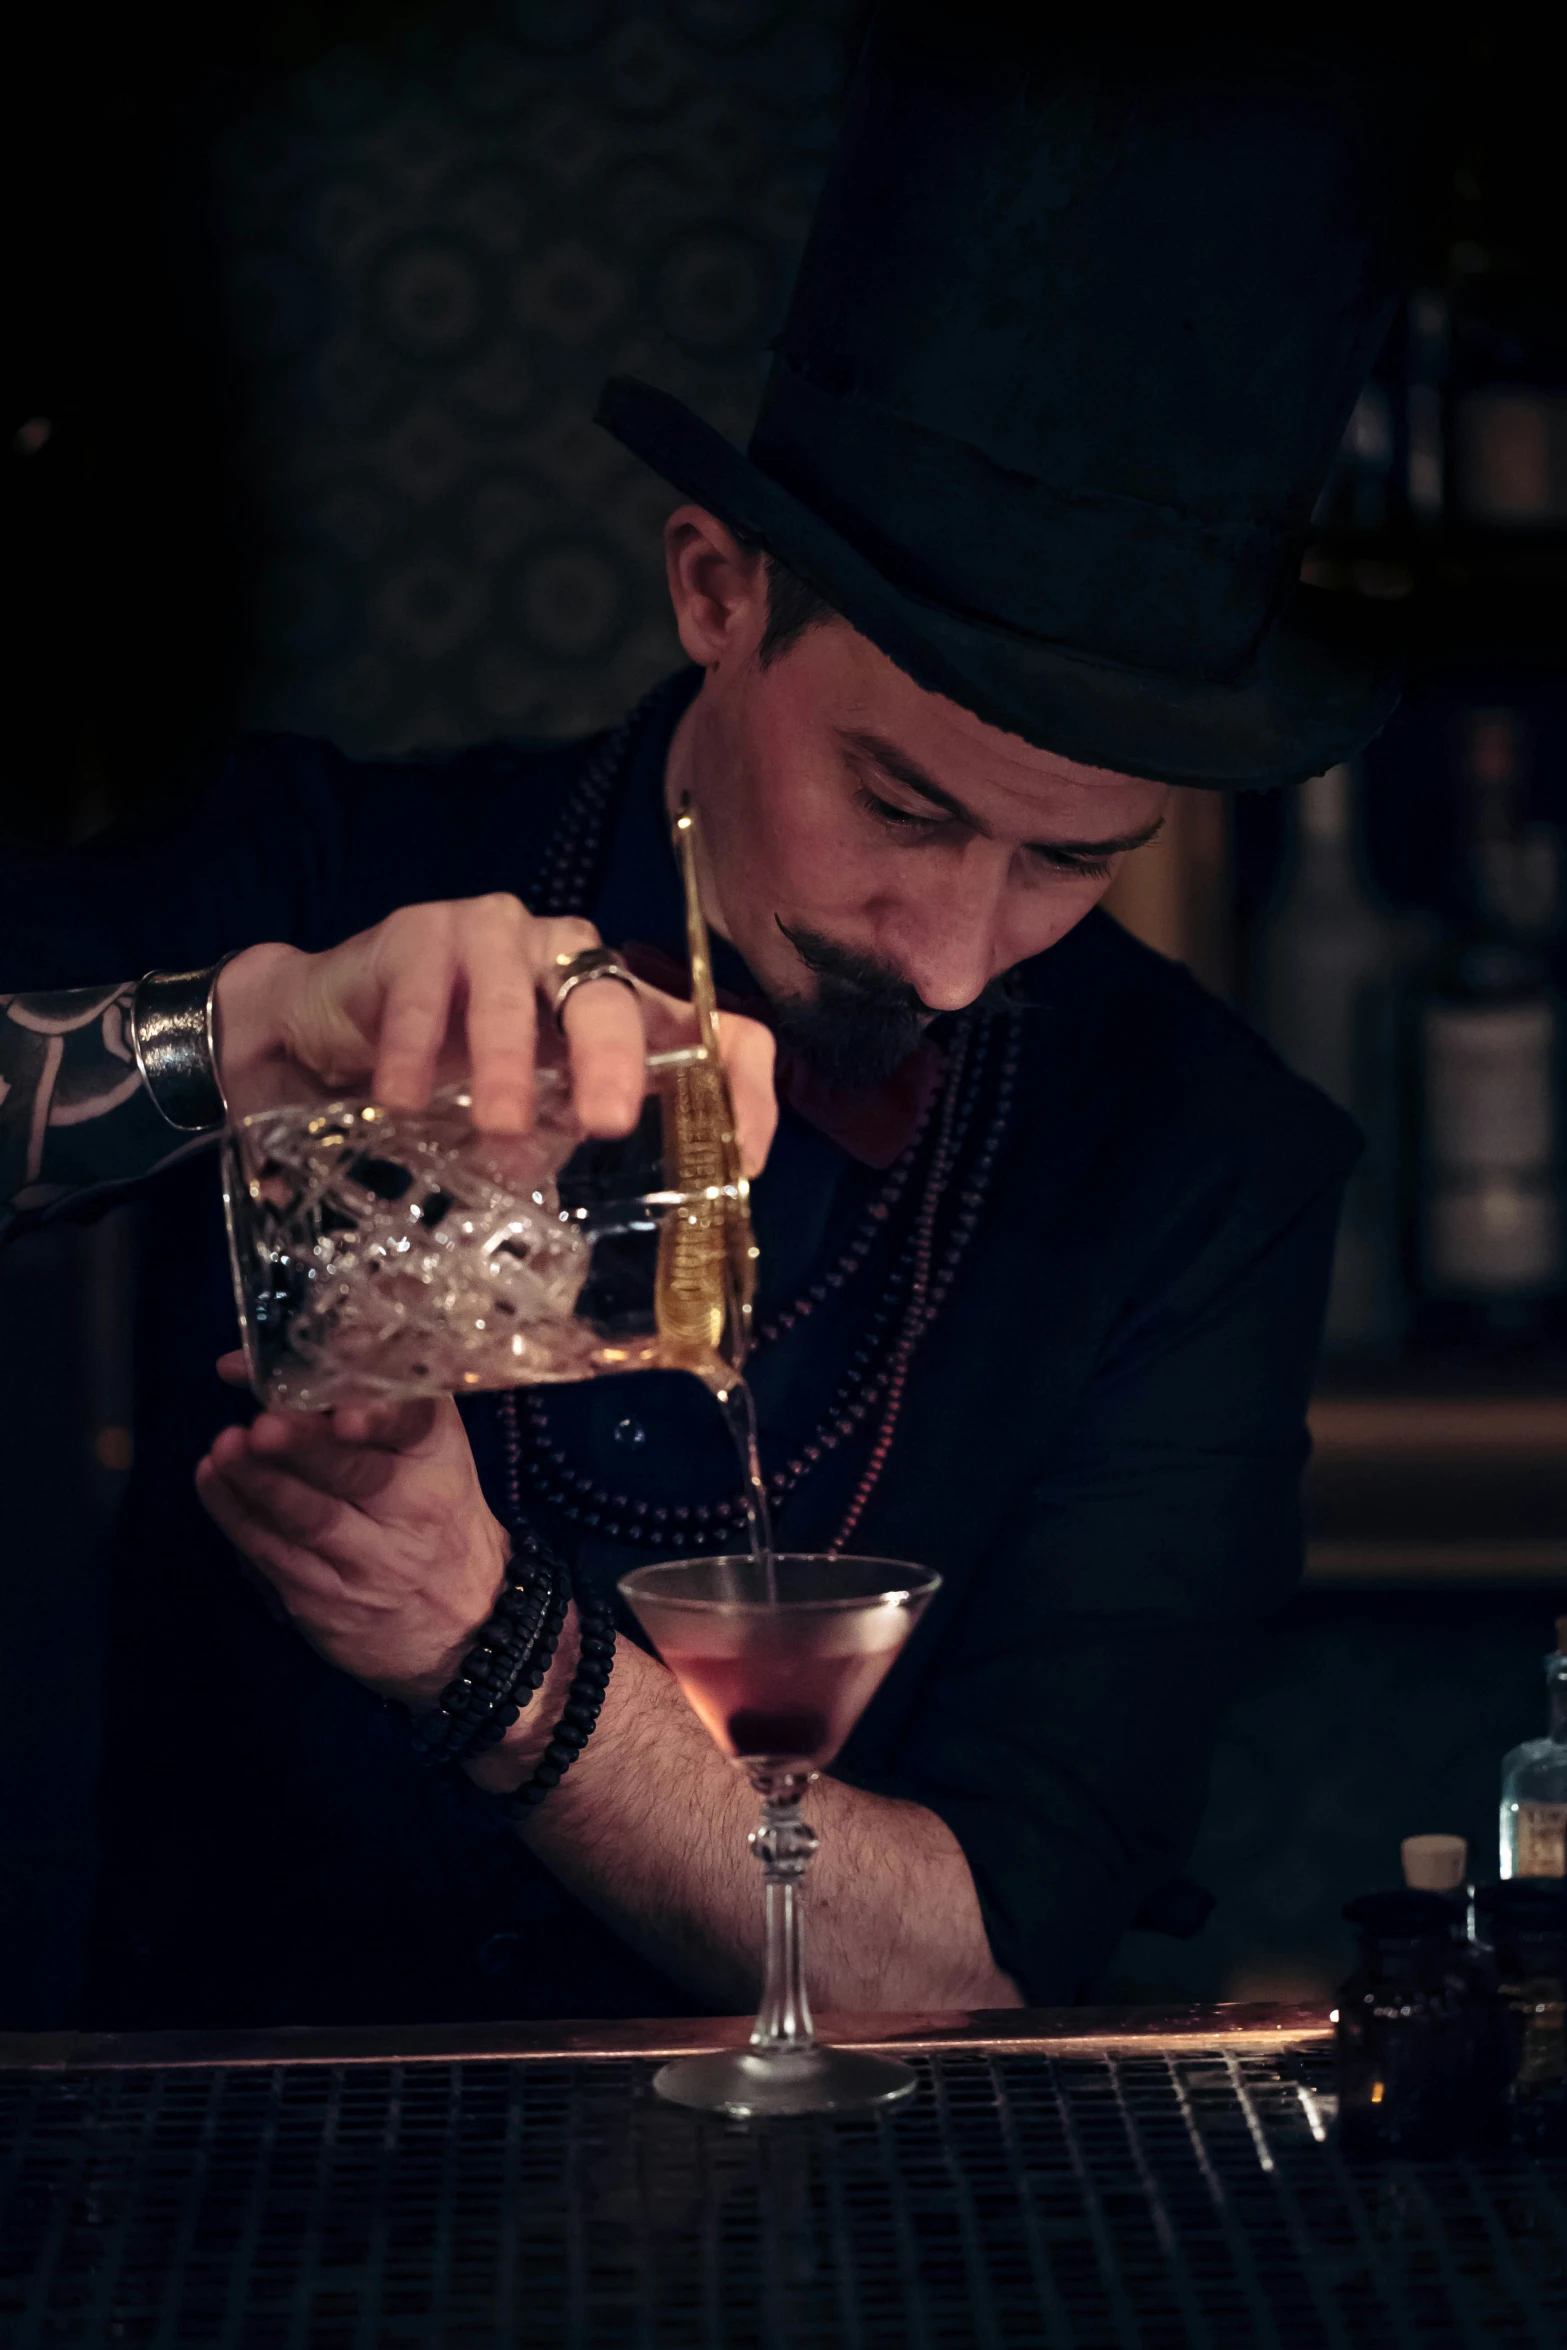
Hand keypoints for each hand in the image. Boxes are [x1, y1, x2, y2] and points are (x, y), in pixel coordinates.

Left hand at [195, 1353, 511, 1710]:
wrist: (465, 1624)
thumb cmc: (434, 1513)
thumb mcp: (431, 1452)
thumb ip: (376, 1396)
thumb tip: (297, 1342)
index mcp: (438, 1458)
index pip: (413, 1426)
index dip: (380, 1417)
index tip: (346, 1414)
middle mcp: (412, 1509)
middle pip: (356, 1475)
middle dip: (304, 1447)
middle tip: (260, 1426)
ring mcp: (370, 1561)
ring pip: (309, 1519)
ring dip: (260, 1483)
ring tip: (223, 1450)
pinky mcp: (328, 1601)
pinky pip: (276, 1556)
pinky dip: (237, 1516)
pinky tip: (213, 1482)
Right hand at [214, 898, 776, 1164]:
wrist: (334, 1029)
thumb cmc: (451, 1076)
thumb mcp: (530, 1120)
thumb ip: (574, 1146)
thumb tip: (631, 1244)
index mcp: (616, 1006)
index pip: (711, 1028)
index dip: (743, 1087)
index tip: (740, 1161)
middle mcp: (570, 959)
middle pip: (617, 999)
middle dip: (614, 1062)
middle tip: (601, 1124)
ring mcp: (498, 936)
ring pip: (517, 992)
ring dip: (507, 1063)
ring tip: (498, 1127)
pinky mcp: (422, 933)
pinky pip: (426, 992)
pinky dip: (415, 1049)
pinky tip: (400, 1099)